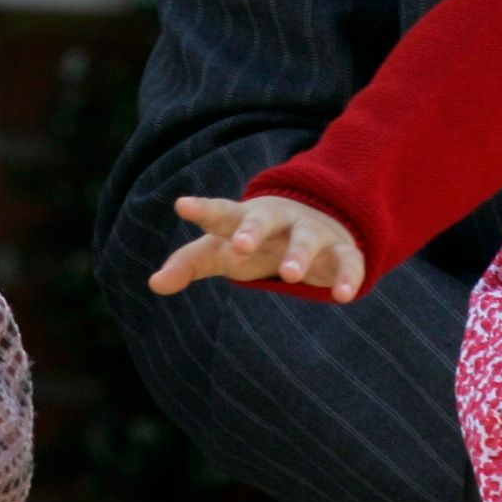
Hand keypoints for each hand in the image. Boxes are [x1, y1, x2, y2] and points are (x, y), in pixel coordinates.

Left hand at [146, 194, 366, 301]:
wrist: (316, 222)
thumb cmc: (255, 241)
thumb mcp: (219, 250)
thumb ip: (188, 263)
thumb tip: (154, 284)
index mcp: (244, 218)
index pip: (220, 213)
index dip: (202, 210)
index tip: (183, 206)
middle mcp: (278, 221)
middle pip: (264, 217)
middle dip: (252, 229)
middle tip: (240, 245)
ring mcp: (311, 232)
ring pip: (306, 238)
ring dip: (299, 253)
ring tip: (291, 275)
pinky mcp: (341, 252)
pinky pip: (347, 263)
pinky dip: (347, 277)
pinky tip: (343, 295)